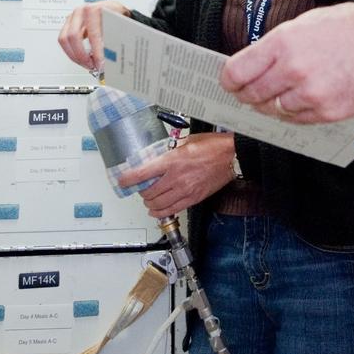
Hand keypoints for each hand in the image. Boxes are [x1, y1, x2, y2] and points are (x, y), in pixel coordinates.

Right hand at [57, 0, 130, 71]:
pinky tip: (82, 59)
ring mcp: (72, 17)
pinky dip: (72, 53)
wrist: (111, 8)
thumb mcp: (119, 23)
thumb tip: (111, 55)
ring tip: (87, 64)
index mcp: (93, 9)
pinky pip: (63, 41)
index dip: (96, 52)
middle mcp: (80, 11)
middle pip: (73, 36)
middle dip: (82, 56)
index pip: (92, 33)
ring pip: (64, 39)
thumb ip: (114, 38)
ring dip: (75, 56)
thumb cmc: (114, 14)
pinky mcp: (67, 24)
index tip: (100, 63)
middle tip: (92, 65)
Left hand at [117, 133, 236, 218]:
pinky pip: (172, 210)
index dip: (128, 179)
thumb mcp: (186, 141)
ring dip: (149, 203)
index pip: (143, 173)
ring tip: (148, 199)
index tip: (122, 180)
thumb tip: (156, 155)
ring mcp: (185, 190)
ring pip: (158, 204)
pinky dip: (160, 212)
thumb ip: (169, 150)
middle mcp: (176, 178)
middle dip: (141, 191)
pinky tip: (156, 209)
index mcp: (172, 160)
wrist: (231, 156)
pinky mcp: (193, 198)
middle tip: (140, 187)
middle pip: (148, 192)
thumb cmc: (212, 146)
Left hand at [219, 0, 353, 121]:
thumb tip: (253, 64)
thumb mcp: (304, 24)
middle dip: (246, 95)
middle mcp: (292, 70)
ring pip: (273, 110)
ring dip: (271, 105)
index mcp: (282, 43)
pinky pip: (297, 120)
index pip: (237, 72)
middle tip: (247, 94)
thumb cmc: (350, 27)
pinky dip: (293, 113)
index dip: (229, 80)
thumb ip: (276, 46)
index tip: (230, 82)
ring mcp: (310, 94)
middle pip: (251, 95)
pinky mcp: (328, 112)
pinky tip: (298, 102)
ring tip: (276, 97)